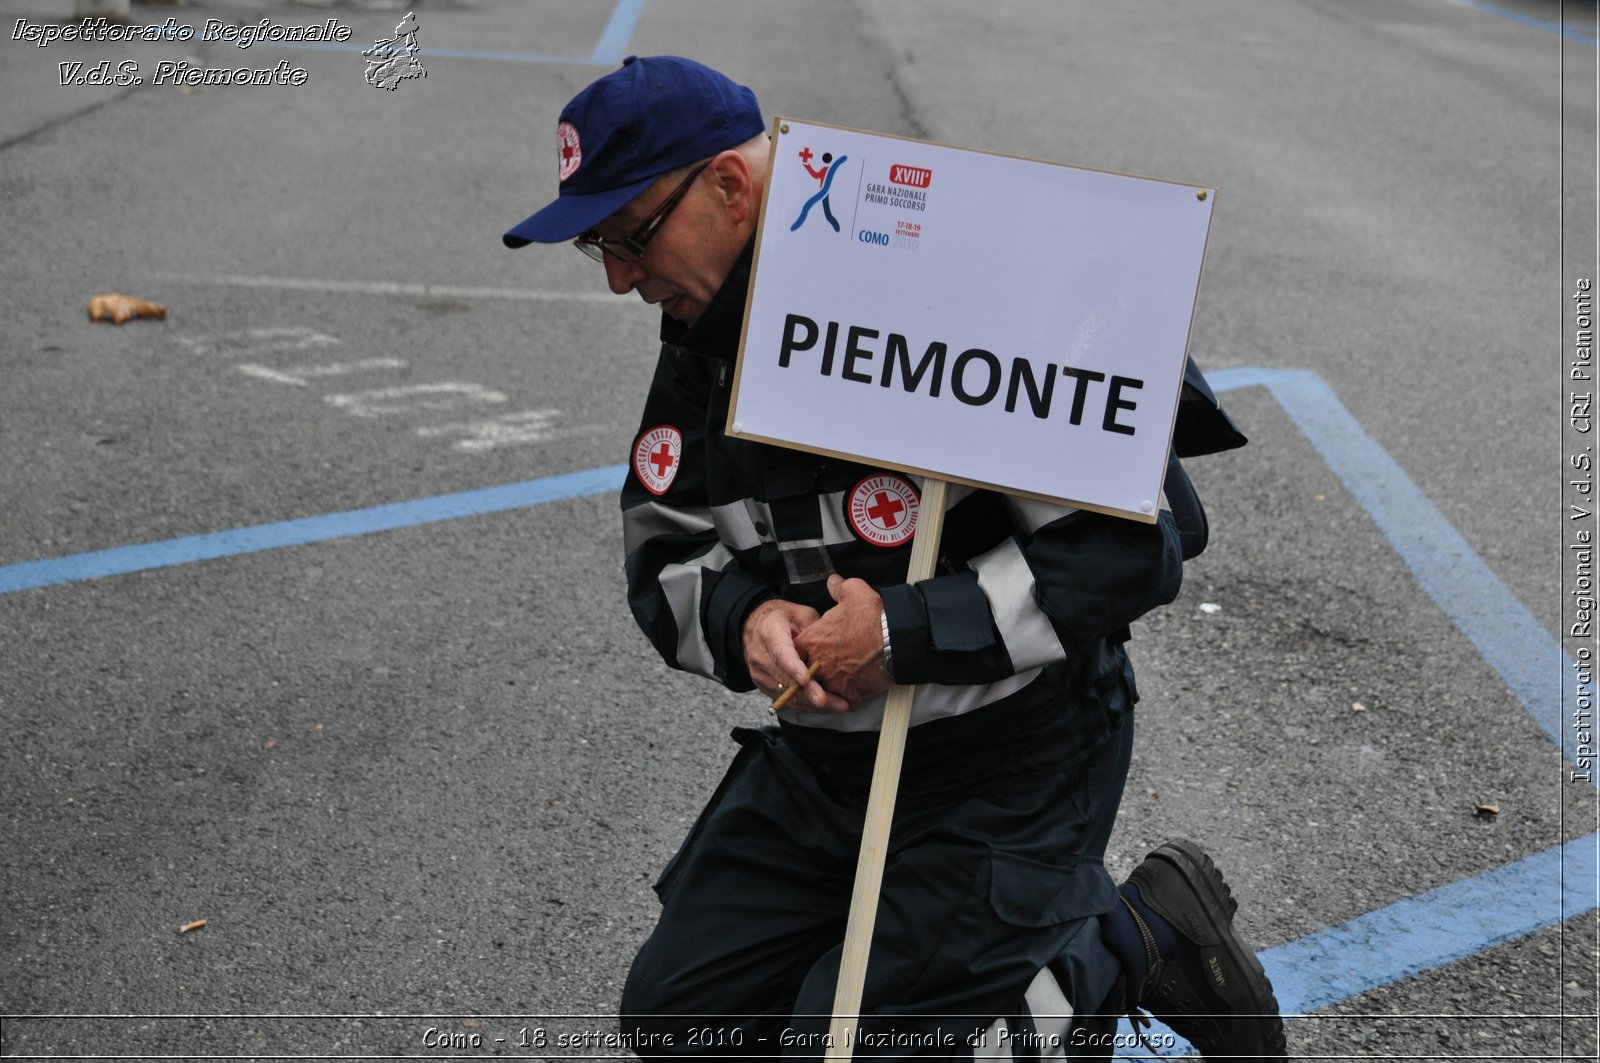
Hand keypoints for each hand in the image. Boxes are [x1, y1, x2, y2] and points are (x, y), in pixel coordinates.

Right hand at [742, 599, 835, 710]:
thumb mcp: (800, 614)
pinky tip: (827, 706)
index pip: (780, 652)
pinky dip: (806, 705)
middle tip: (833, 701)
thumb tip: (833, 649)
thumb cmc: (783, 618)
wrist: (755, 627)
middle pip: (785, 679)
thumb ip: (814, 630)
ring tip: (838, 705)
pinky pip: (785, 700)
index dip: (793, 667)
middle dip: (809, 693)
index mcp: (770, 632)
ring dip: (812, 703)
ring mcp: (760, 673)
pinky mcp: (763, 686)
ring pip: (786, 695)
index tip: (806, 679)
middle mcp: (760, 656)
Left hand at [793, 575, 894, 708]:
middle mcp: (817, 664)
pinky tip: (855, 689)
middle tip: (831, 664)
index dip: (805, 649)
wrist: (895, 639)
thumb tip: (833, 582)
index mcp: (812, 641)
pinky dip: (848, 696)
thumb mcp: (853, 591)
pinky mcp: (850, 695)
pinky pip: (843, 699)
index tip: (816, 647)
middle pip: (808, 672)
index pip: (795, 650)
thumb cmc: (872, 616)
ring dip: (831, 685)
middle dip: (816, 669)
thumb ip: (838, 587)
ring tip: (843, 678)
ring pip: (824, 689)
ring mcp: (833, 682)